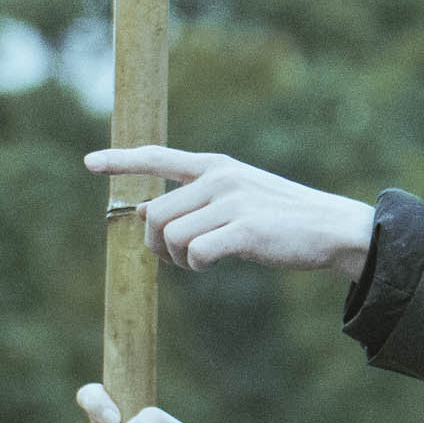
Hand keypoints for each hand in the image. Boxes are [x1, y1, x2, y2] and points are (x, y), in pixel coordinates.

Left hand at [88, 145, 375, 274]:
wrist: (334, 228)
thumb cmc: (284, 220)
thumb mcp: (238, 198)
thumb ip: (195, 201)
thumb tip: (144, 213)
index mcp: (216, 167)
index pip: (157, 157)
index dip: (121, 161)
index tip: (89, 163)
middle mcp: (219, 178)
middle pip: (155, 215)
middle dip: (158, 245)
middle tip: (180, 260)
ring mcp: (231, 201)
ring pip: (171, 236)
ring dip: (178, 260)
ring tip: (200, 262)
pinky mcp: (244, 228)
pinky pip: (196, 253)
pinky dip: (197, 266)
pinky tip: (213, 265)